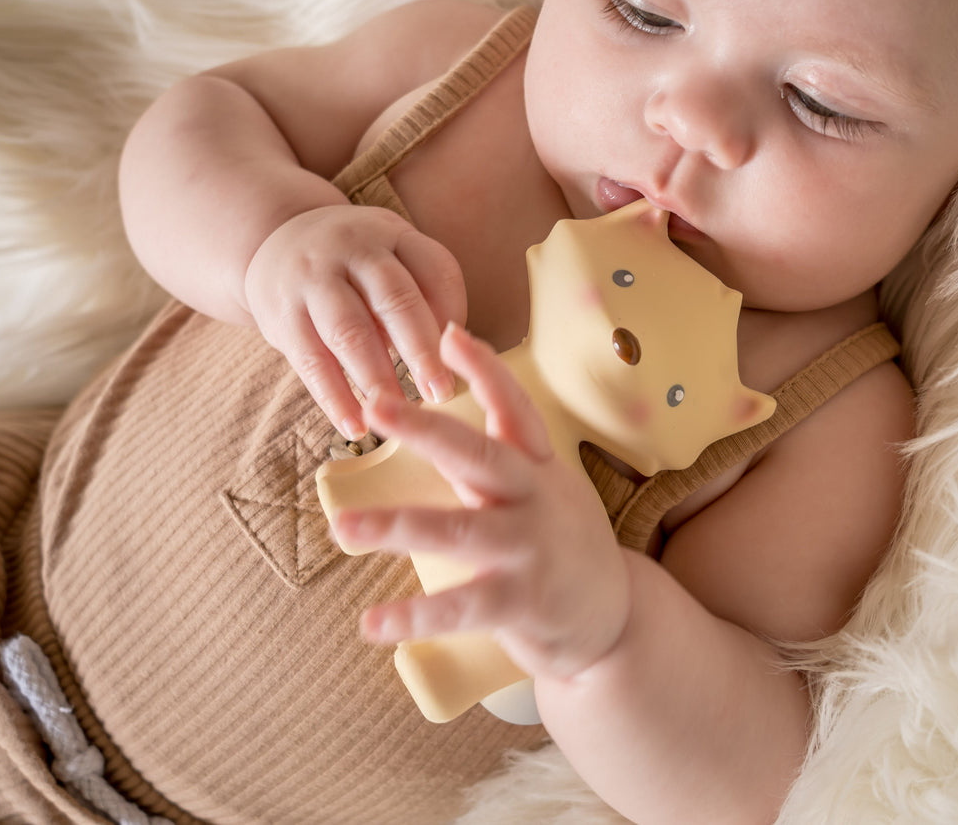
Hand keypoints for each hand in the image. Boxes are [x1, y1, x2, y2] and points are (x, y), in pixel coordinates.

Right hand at [244, 204, 465, 439]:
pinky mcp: (281, 314)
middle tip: (441, 393)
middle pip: (394, 299)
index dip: (453, 313)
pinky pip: (310, 360)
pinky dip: (335, 398)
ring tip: (399, 413)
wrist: (277, 240)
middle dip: (421, 350)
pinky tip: (355, 426)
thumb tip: (454, 359)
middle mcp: (352, 249)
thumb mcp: (390, 258)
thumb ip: (422, 297)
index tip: (465, 357)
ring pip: (350, 331)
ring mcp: (312, 279)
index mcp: (392, 234)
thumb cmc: (354, 266)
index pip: (434, 268)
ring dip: (378, 378)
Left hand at [333, 323, 632, 681]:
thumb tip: (439, 418)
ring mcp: (529, 551)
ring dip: (397, 526)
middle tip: (377, 406)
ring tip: (343, 526)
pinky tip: (372, 624)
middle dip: (427, 429)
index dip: (485, 370)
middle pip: (481, 456)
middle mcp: (536, 501)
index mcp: (538, 469)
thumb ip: (497, 455)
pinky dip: (414, 617)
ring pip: (458, 532)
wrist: (614, 618)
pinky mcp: (522, 603)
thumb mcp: (545, 489)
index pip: (515, 409)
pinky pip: (462, 608)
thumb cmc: (561, 544)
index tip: (448, 333)